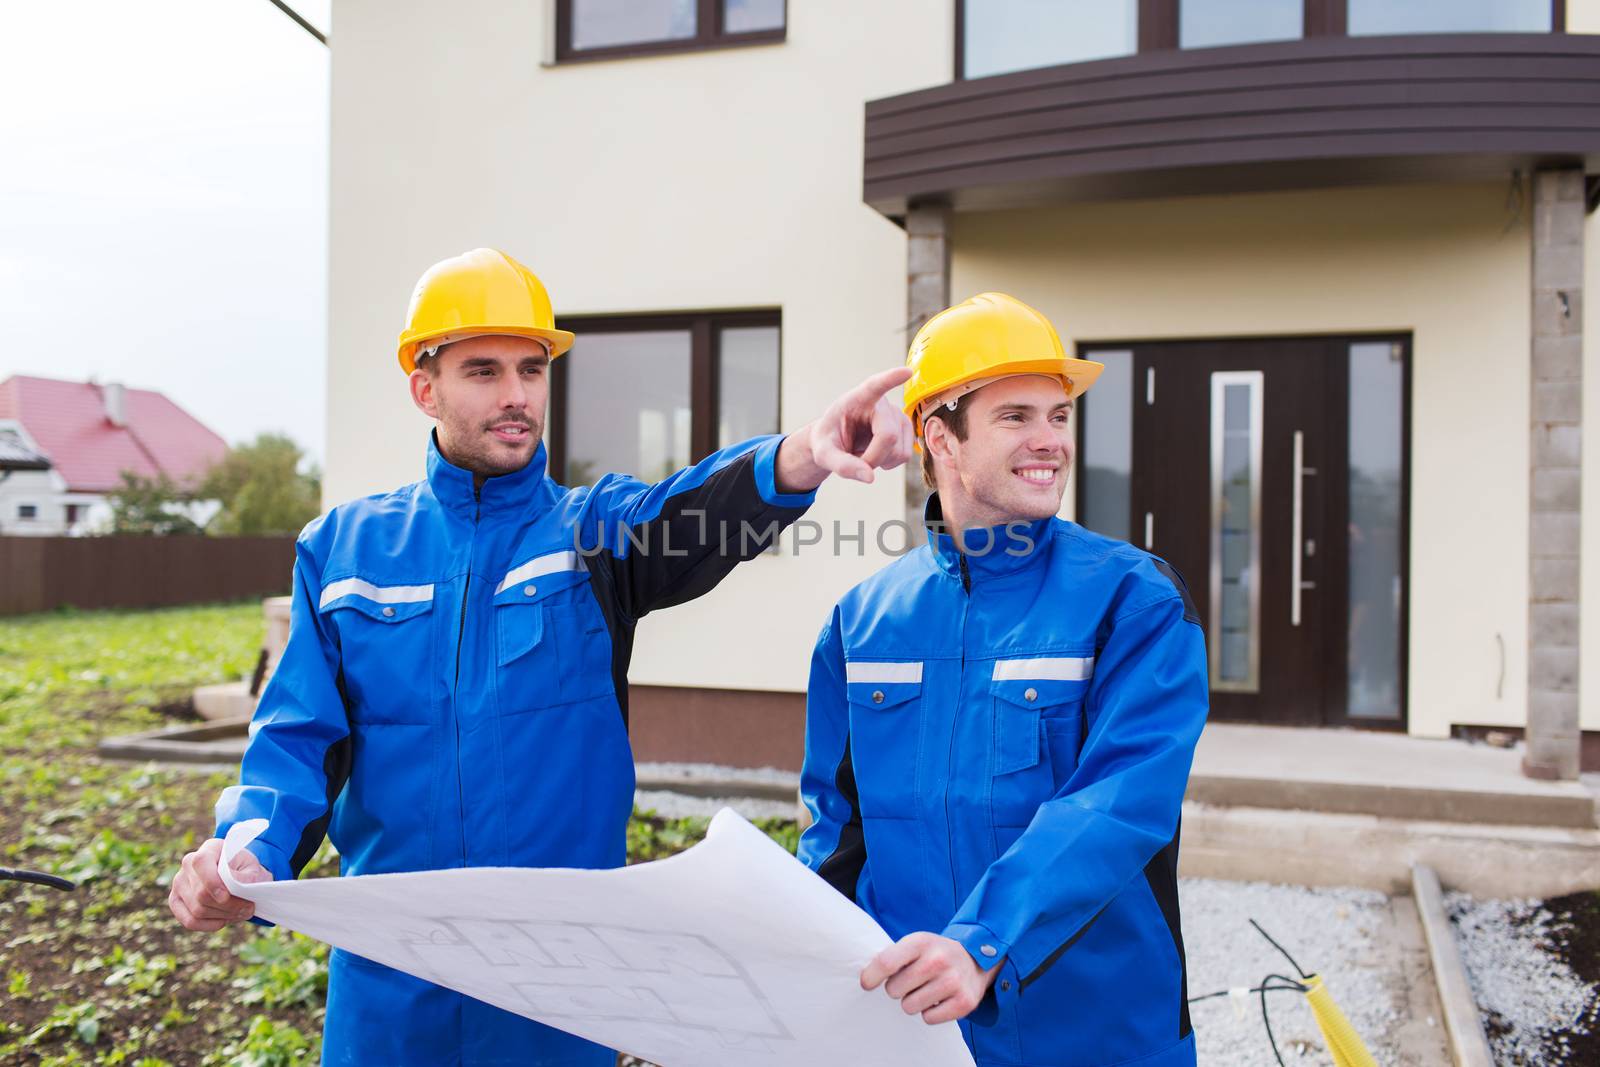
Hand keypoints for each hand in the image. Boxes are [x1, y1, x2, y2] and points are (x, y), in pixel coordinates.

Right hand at [168, 836, 270, 930]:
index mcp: (209, 848)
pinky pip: (189, 921)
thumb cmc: (246, 870)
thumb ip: (246, 877)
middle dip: (228, 906)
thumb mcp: (253, 868)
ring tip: (240, 914)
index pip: (201, 863)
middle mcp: (188, 864)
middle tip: (248, 909)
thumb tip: (233, 890)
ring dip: (223, 916)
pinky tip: (223, 921)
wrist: (238, 875)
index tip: (226, 896)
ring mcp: (179, 883)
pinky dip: (209, 925)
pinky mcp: (175, 901)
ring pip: (197, 910)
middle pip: (202, 894)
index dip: (212, 882)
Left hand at [777, 367, 914, 490]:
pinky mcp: (906, 430)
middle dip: (872, 458)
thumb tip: (869, 477)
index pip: (875, 386)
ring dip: (880, 462)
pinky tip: (876, 454)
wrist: (837, 442)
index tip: (906, 371)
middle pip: (888, 437)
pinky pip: (905, 456)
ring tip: (864, 454)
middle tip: (854, 463)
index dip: (891, 379)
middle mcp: (881, 404)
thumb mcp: (823, 454)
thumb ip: (842, 465)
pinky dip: (889, 463)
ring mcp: (897, 416)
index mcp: (857, 399)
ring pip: (899, 451)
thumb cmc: (828, 441)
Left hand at [861, 931, 1000, 1024]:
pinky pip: (928, 1019)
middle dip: (896, 989)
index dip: (871, 976)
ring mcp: (953, 981)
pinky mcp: (964, 1002)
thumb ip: (893, 957)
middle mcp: (938, 960)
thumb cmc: (935, 954)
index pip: (886, 962)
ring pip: (909, 1007)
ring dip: (912, 1002)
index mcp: (921, 942)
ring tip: (924, 990)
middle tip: (909, 983)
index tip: (867, 984)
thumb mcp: (916, 944)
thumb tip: (866, 979)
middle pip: (895, 989)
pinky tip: (938, 999)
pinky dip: (929, 1013)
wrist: (976, 959)